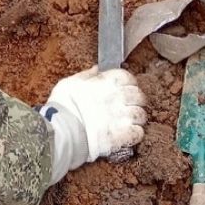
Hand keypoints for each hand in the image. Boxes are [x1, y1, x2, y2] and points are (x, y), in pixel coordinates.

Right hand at [41, 68, 147, 182]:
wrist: (62, 131)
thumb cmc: (62, 106)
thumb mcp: (69, 84)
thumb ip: (85, 76)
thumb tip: (96, 69)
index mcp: (107, 82)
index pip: (128, 77)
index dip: (128, 84)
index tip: (123, 89)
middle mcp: (118, 97)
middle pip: (139, 96)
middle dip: (135, 101)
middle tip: (127, 107)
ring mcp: (122, 117)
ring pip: (141, 115)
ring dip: (136, 118)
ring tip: (127, 123)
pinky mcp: (123, 136)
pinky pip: (139, 133)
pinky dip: (135, 134)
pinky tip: (126, 135)